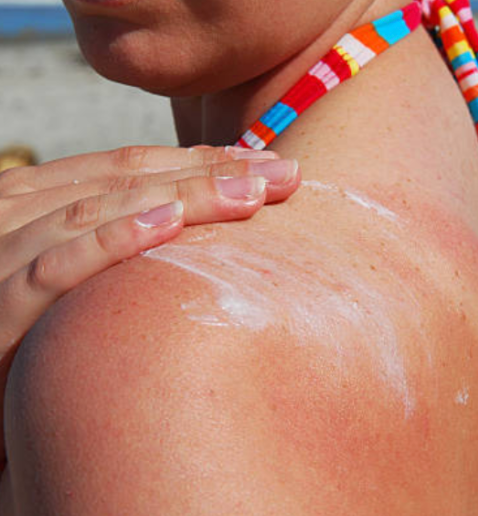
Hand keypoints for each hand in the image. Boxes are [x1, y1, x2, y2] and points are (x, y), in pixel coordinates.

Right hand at [0, 145, 299, 464]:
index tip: (268, 164)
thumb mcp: (70, 280)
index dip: (202, 160)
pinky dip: (111, 242)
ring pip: (100, 211)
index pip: (130, 168)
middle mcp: (17, 215)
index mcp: (36, 202)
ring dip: (183, 197)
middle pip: (127, 181)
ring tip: (252, 192)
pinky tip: (169, 224)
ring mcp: (2, 257)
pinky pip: (55, 271)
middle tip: (286, 173)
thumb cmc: (27, 342)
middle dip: (211, 172)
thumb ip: (111, 246)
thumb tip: (189, 231)